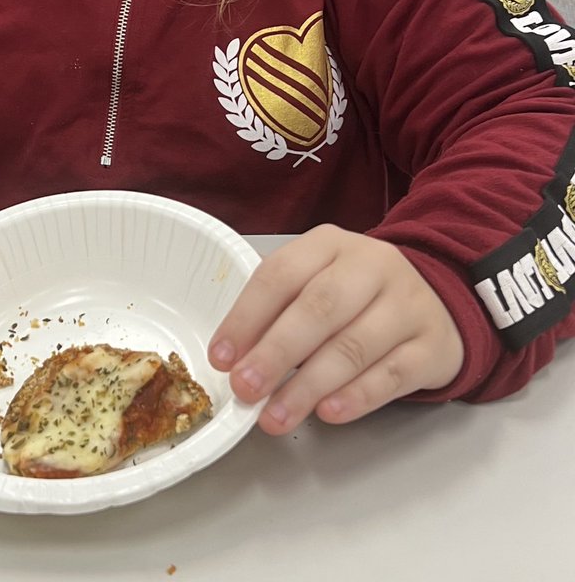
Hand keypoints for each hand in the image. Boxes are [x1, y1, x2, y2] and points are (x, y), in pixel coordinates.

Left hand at [208, 225, 464, 434]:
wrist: (437, 301)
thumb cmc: (359, 295)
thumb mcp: (319, 280)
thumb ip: (279, 309)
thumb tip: (235, 356)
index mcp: (330, 244)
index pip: (282, 274)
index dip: (247, 317)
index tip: (222, 358)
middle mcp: (372, 265)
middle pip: (319, 307)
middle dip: (276, 352)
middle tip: (246, 389)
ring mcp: (408, 304)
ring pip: (354, 345)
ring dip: (309, 385)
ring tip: (276, 416)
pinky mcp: (433, 345)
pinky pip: (393, 375)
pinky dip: (358, 396)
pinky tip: (328, 413)